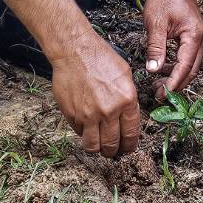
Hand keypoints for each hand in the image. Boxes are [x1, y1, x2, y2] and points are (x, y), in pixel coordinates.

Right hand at [50, 33, 141, 158]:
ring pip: (93, 146)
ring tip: (99, 145)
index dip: (130, 145)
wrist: (75, 52)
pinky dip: (84, 134)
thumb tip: (129, 117)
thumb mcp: (125, 75)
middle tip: (113, 150)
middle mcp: (108, 111)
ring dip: (97, 148)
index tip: (128, 148)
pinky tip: (87, 127)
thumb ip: (129, 99)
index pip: (131, 134)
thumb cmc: (100, 58)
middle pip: (112, 145)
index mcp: (126, 100)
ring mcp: (88, 115)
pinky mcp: (72, 115)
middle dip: (114, 151)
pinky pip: (79, 133)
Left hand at [142, 0, 202, 94]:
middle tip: (158, 93)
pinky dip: (177, 65)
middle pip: (192, 69)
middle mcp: (201, 38)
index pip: (185, 67)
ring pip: (191, 64)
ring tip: (157, 82)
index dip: (173, 83)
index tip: (162, 95)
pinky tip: (163, 67)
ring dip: (176, 75)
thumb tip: (153, 70)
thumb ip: (155, 48)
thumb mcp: (155, 24)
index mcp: (194, 35)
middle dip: (176, 84)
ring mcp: (200, 37)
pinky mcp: (194, 36)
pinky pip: (189, 56)